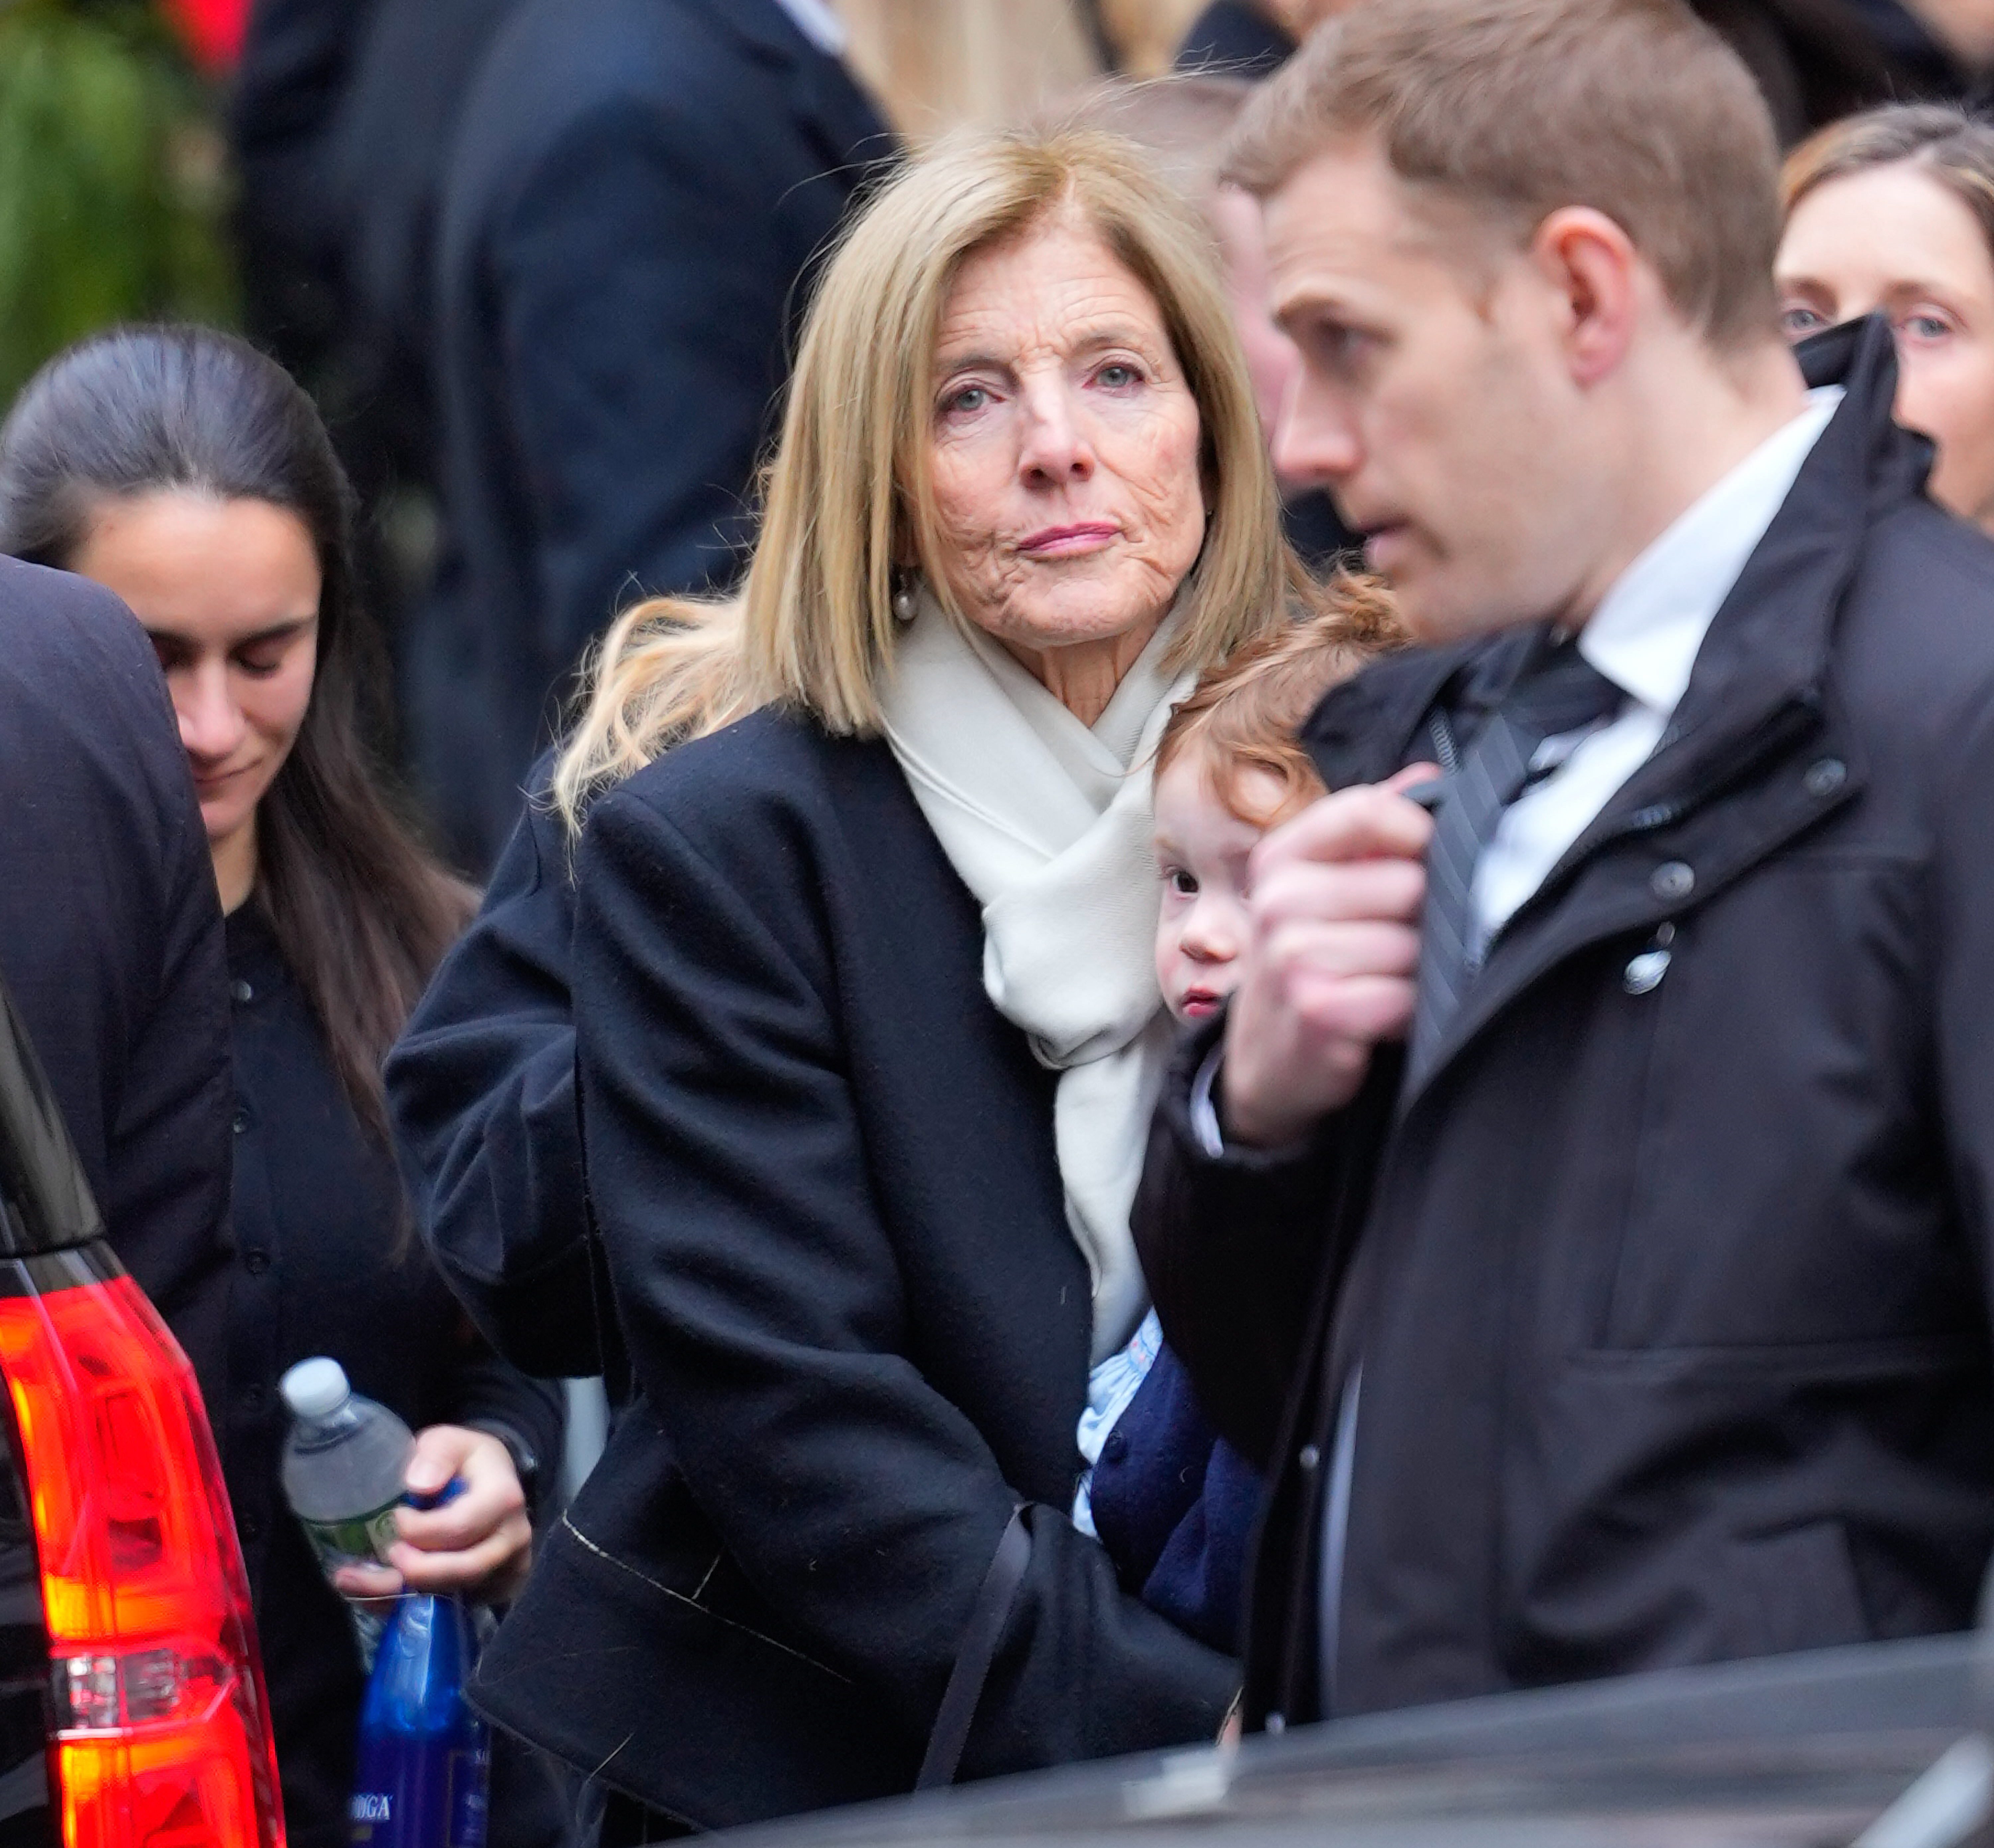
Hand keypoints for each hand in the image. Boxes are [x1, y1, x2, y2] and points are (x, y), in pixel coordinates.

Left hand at [330, 1425, 532, 1606]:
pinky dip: (406, 1606)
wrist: (496, 1482)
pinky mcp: (492, 1591)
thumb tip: (418, 1484)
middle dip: (413, 1570)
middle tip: (383, 1554)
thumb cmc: (467, 1461)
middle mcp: (512, 1540)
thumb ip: (437, 1454)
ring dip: (399, 1594)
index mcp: (503, 1499)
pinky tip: (373, 1595)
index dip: (421, 1530)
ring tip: (352, 1582)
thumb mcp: (452, 1441)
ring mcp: (506, 1570)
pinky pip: (448, 1608)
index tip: (396, 1517)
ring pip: (453, 1596)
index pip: (460, 1527)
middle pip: (461, 1570)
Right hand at [1220, 764, 1436, 1147]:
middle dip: (1425, 917)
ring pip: (1413, 942)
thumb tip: (1428, 777)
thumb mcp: (1326, 887)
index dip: (1419, 833)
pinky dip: (1411, 1012)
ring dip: (1421, 970)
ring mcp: (1292, 955)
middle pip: (1407, 881)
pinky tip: (1387, 1016)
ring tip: (1393, 981)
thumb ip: (1373, 830)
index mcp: (1282, 857)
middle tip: (1403, 943)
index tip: (1428, 860)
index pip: (1370, 810)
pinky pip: (1406, 996)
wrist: (1267, 1062)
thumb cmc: (1310, 964)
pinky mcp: (1318, 1008)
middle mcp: (1278, 900)